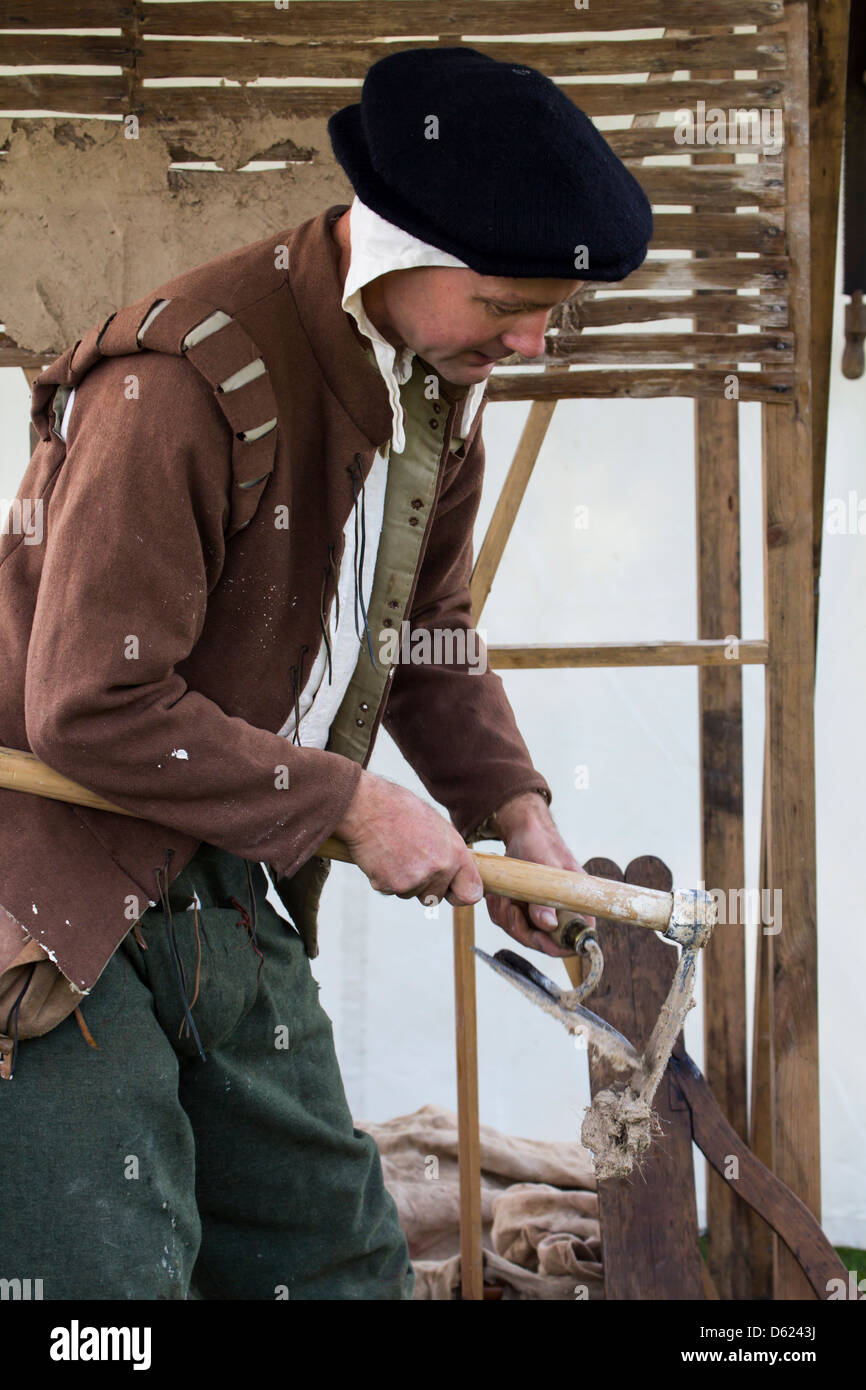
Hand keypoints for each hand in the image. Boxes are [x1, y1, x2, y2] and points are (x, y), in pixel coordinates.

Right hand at [334, 771, 483, 908]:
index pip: (471, 893)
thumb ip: (448, 853)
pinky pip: (390, 891)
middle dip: (424, 885)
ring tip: (394, 851)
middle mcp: (439, 869)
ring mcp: (414, 879)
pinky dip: (384, 878)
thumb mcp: (436, 826)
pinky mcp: (390, 885)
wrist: (367, 806)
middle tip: (409, 858)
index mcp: (455, 852)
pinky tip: (381, 856)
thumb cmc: (399, 809)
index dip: (459, 894)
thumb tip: (453, 872)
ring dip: (402, 880)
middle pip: (435, 897)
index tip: (451, 892)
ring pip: (411, 894)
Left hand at [483, 792, 595, 957]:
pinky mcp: (525, 911)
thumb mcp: (544, 866)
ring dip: (507, 915)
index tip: (536, 934)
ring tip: (505, 893)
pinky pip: (508, 922)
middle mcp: (563, 914)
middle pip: (543, 943)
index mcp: (579, 905)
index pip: (575, 941)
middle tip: (511, 907)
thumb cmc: (541, 844)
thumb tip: (549, 926)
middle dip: (521, 927)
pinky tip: (500, 892)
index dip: (556, 946)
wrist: (523, 833)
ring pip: (521, 934)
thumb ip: (545, 898)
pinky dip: (499, 909)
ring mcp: (542, 914)